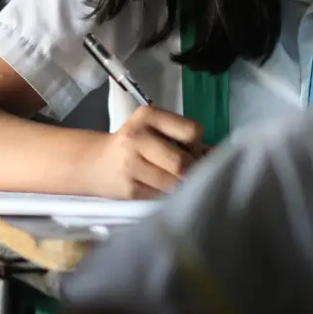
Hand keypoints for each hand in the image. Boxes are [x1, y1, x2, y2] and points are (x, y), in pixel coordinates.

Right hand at [84, 106, 204, 198]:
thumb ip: (184, 138)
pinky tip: (161, 189)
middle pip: (183, 162)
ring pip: (174, 183)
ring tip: (174, 181)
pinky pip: (162, 197)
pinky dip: (168, 196)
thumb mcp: (154, 130)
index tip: (191, 151)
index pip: (192, 131)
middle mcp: (137, 137)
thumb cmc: (134, 145)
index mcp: (148, 116)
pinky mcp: (129, 189)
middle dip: (191, 170)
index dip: (197, 145)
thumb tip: (217, 155)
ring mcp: (131, 164)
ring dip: (181, 186)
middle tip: (188, 172)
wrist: (95, 163)